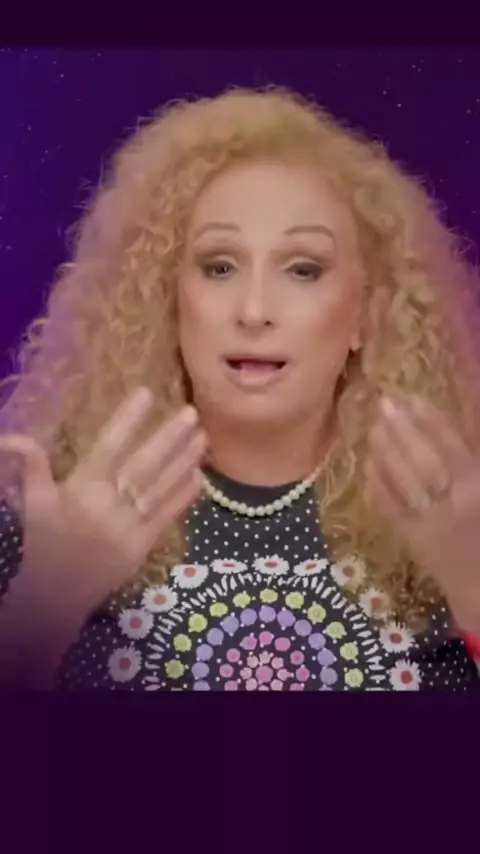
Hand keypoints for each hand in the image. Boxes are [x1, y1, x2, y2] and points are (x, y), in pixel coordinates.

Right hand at [0, 387, 205, 631]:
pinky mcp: (143, 546)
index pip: (107, 447)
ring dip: (184, 462)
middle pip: (143, 466)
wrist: (54, 596)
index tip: (146, 393)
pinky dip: (184, 495)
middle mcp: (108, 506)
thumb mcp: (34, 502)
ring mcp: (129, 527)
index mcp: (80, 490)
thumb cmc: (44, 543)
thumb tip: (13, 435)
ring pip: (160, 488)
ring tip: (203, 437)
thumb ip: (31, 465)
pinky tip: (200, 475)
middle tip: (192, 413)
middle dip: (169, 438)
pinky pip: (167, 516)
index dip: (127, 420)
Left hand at [366, 395, 479, 634]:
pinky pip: (390, 507)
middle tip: (383, 404)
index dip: (429, 419)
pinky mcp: (412, 540)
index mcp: (478, 484)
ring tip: (374, 429)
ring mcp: (431, 520)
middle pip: (422, 458)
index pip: (451, 443)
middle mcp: (455, 500)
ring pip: (403, 480)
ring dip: (386, 451)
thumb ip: (470, 459)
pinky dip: (378, 485)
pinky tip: (369, 465)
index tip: (410, 398)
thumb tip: (454, 423)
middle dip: (401, 429)